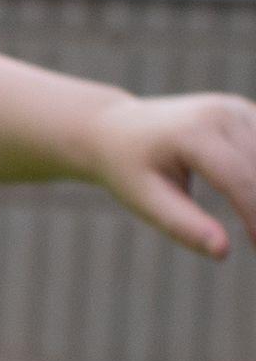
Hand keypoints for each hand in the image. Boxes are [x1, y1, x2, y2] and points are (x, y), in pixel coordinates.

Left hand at [84, 87, 255, 260]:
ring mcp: (236, 108)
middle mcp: (222, 113)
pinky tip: (255, 199)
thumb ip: (184, 226)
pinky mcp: (244, 111)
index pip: (240, 179)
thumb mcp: (147, 201)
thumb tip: (223, 252)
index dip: (255, 216)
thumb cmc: (129, 169)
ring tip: (255, 228)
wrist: (117, 128)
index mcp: (195, 133)